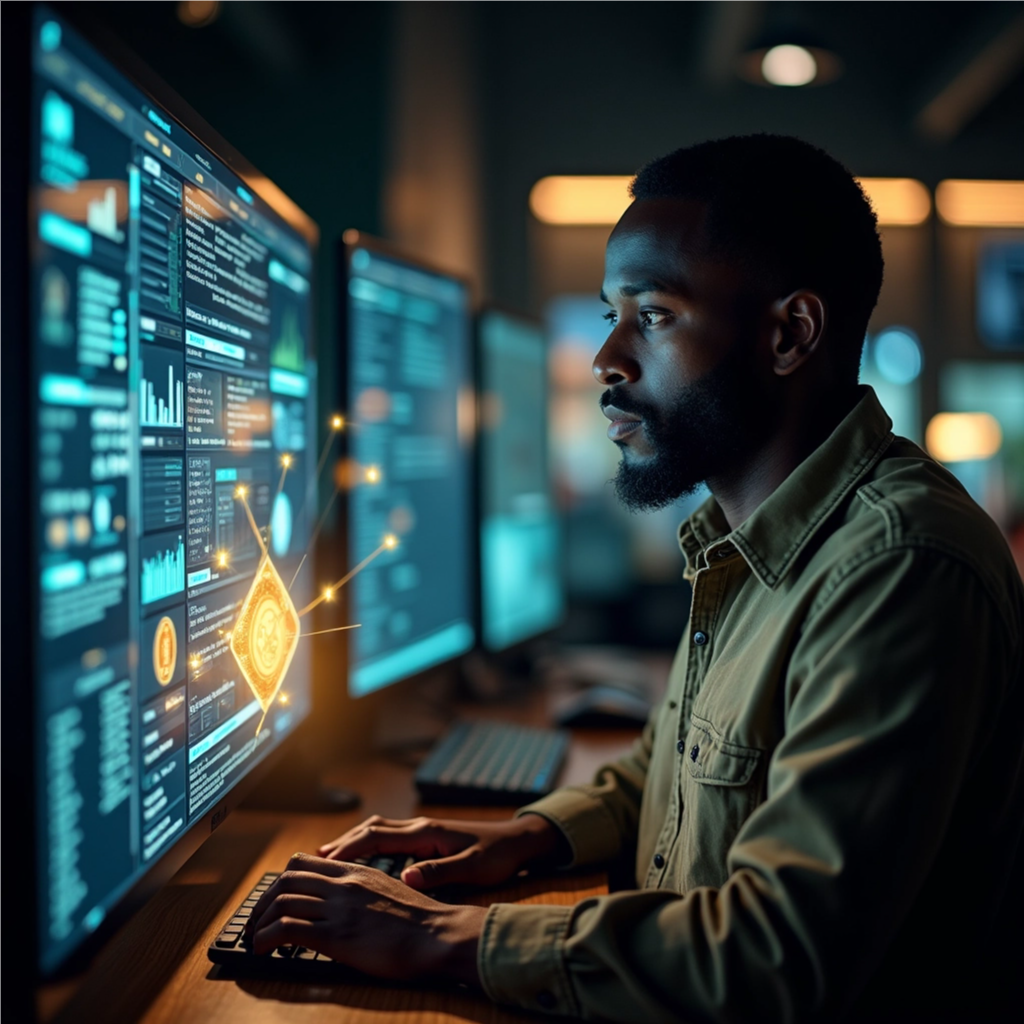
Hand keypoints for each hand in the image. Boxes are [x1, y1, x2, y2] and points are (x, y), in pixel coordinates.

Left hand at [244, 852, 486, 984]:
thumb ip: (363, 890)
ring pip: (282, 900)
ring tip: (254, 937)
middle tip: (257, 919)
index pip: (305, 863)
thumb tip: (345, 902)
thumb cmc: (420, 920)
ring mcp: (338, 908)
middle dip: (264, 900)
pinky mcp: (335, 936)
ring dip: (260, 920)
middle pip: (287, 878)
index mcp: (356, 872)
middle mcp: (343, 884)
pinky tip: (261, 948)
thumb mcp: (388, 890)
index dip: (283, 879)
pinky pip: (288, 929)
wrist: (437, 934)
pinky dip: (266, 938)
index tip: (276, 897)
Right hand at [317, 812, 568, 890]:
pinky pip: (389, 837)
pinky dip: (369, 844)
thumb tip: (405, 879)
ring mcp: (423, 831)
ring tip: (329, 858)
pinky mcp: (427, 837)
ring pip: (379, 830)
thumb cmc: (498, 856)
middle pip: (372, 829)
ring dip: (354, 841)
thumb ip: (439, 873)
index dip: (349, 849)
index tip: (325, 861)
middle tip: (314, 861)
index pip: (377, 837)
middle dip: (343, 843)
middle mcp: (420, 827)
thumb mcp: (472, 869)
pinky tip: (363, 858)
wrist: (518, 842)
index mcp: (425, 833)